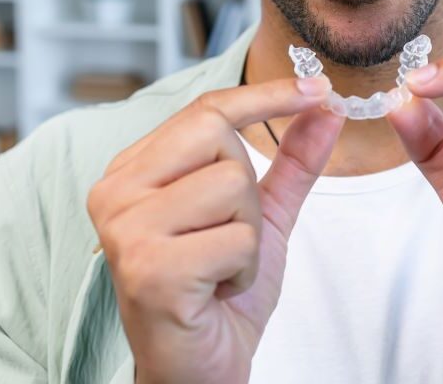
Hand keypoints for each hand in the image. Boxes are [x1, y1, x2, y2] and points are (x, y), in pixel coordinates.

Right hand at [87, 76, 342, 383]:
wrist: (198, 368)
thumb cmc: (219, 289)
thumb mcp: (263, 214)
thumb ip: (292, 159)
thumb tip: (325, 107)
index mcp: (136, 169)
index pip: (207, 108)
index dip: (267, 95)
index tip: (318, 87)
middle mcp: (118, 190)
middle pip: (219, 134)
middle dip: (247, 187)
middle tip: (229, 233)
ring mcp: (127, 229)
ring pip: (233, 185)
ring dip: (250, 234)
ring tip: (220, 264)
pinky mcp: (147, 269)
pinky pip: (236, 239)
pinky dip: (244, 268)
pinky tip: (216, 289)